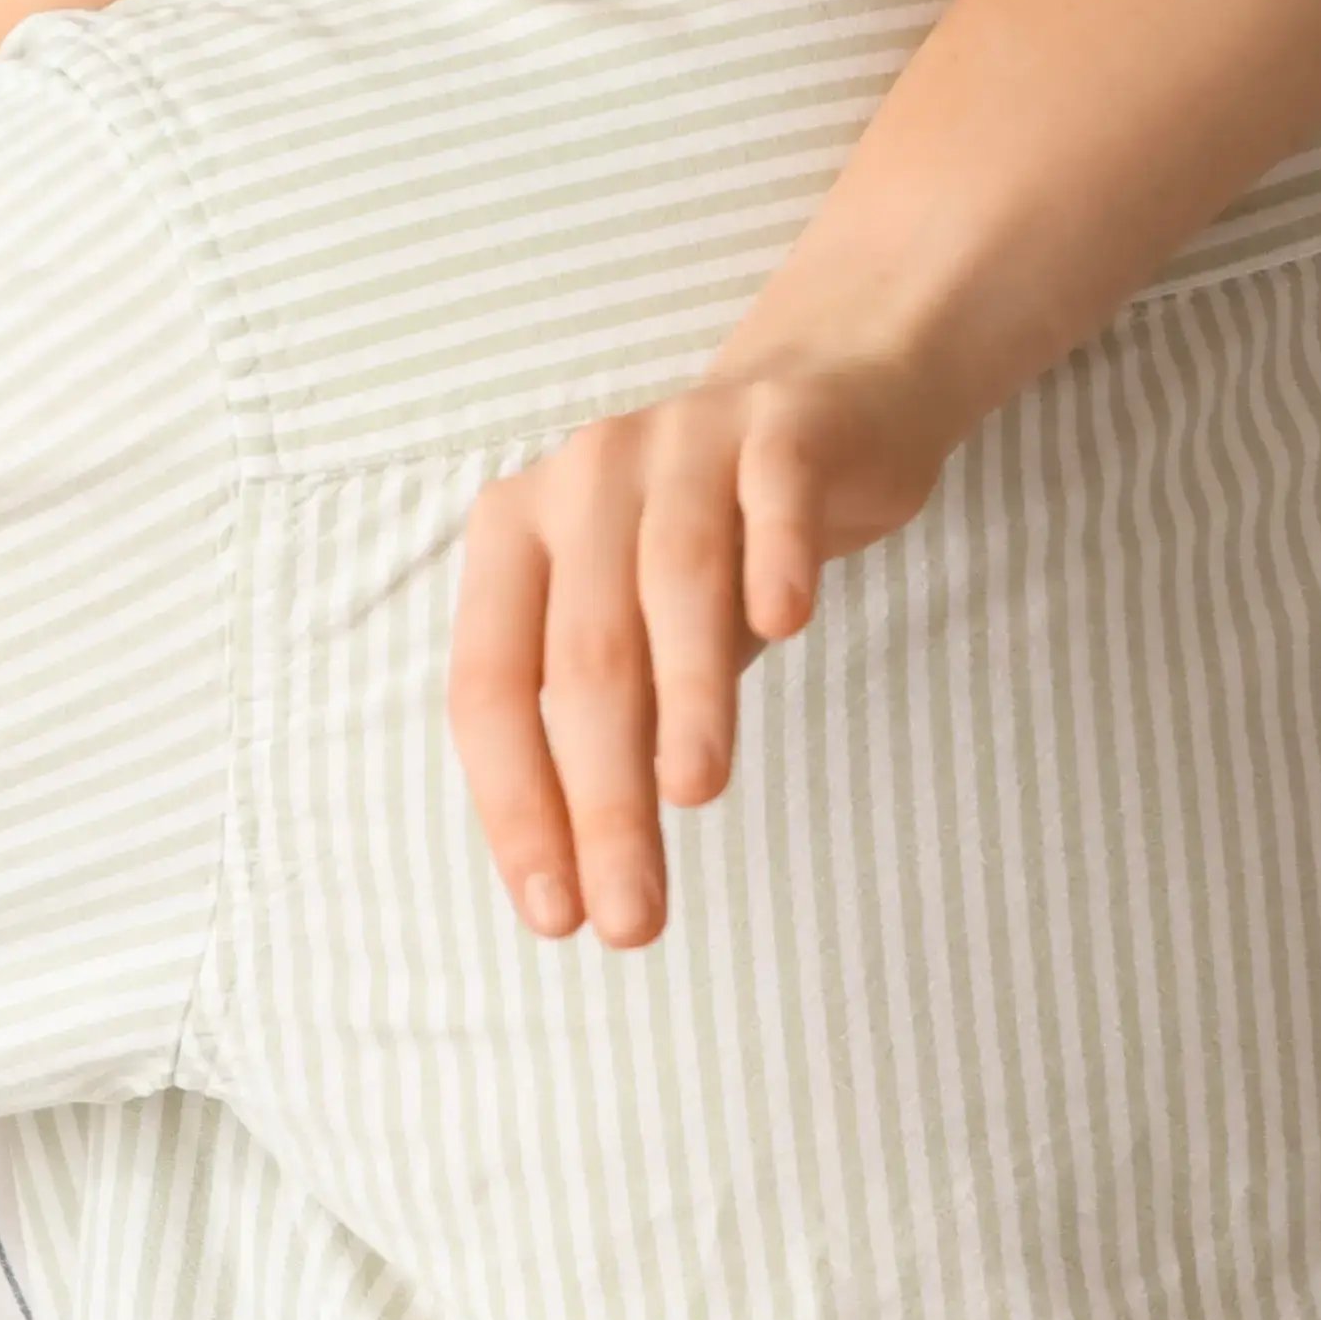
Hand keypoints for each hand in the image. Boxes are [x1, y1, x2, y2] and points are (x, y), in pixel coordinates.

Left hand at [445, 355, 977, 947]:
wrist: (830, 403)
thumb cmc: (714, 547)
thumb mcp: (642, 629)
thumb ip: (609, 724)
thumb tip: (585, 885)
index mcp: (515, 536)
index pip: (490, 687)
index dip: (516, 806)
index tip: (554, 916)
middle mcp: (579, 482)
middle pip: (580, 659)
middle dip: (603, 799)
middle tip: (632, 915)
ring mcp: (678, 444)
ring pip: (670, 581)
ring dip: (684, 695)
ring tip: (694, 797)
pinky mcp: (779, 429)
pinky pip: (771, 499)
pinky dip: (776, 559)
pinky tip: (786, 629)